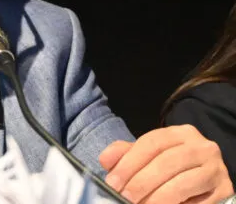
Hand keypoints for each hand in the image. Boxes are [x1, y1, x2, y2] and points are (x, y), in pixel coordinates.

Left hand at [99, 125, 233, 203]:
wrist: (204, 176)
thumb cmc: (170, 164)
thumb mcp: (147, 154)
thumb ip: (125, 154)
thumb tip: (105, 161)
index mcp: (180, 133)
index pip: (151, 143)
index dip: (129, 163)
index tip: (112, 182)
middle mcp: (202, 147)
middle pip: (167, 162)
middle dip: (141, 182)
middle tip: (124, 197)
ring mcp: (216, 169)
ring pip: (184, 183)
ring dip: (158, 198)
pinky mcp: (224, 190)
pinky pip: (200, 202)